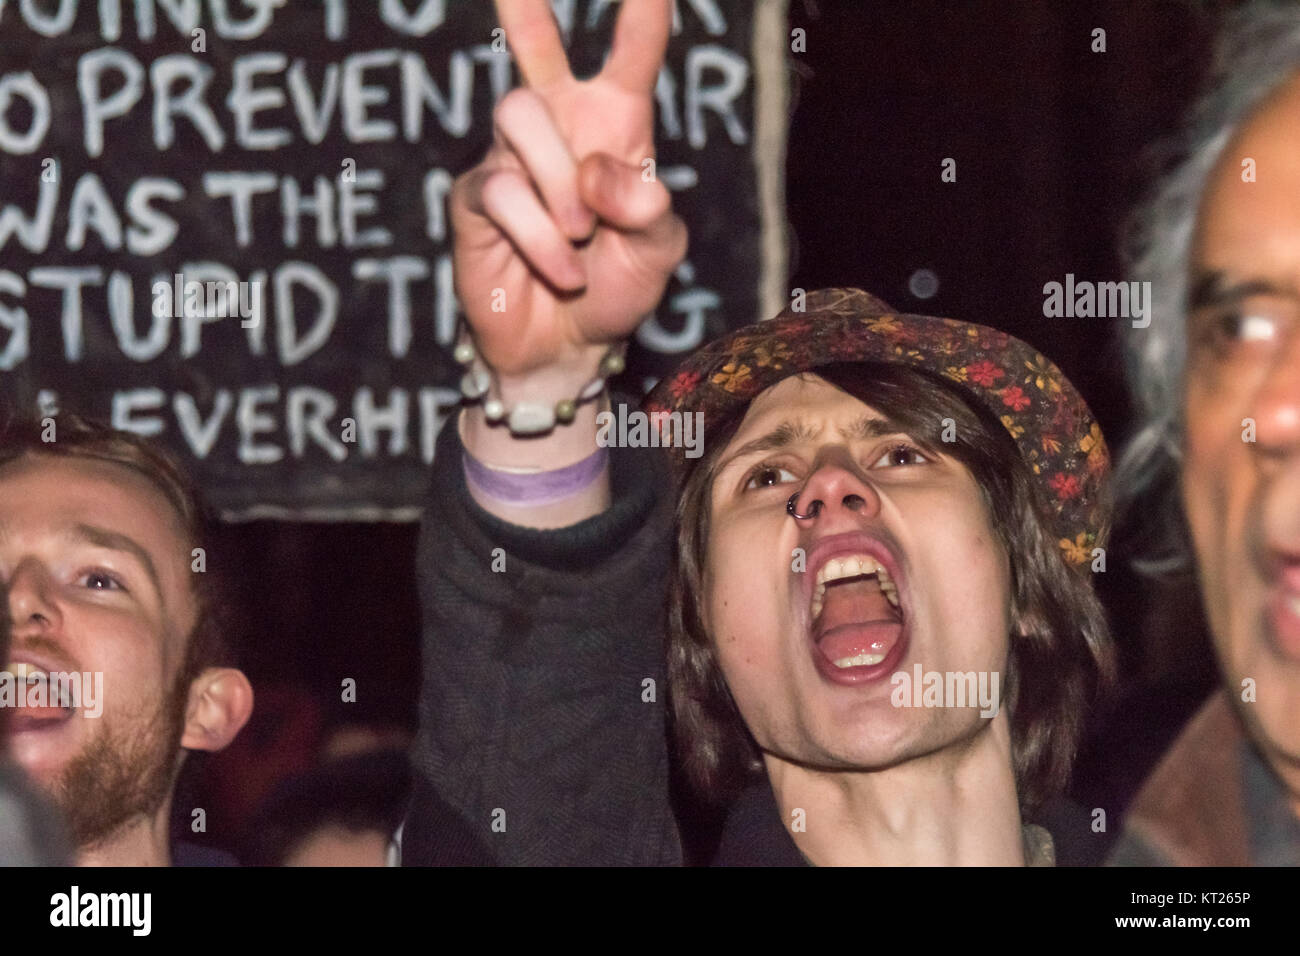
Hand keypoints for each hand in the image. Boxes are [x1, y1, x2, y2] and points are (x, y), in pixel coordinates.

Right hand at [452, 0, 686, 386]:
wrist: (570, 348)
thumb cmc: (617, 286)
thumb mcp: (657, 249)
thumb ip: (646, 206)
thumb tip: (597, 174)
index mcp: (616, 128)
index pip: (630, 58)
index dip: (641, 16)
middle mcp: (560, 131)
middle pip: (537, 49)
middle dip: (525, 9)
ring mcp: (510, 160)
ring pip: (518, 114)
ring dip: (560, 181)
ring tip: (583, 234)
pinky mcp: (477, 199)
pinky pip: (504, 191)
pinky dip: (544, 238)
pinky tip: (566, 269)